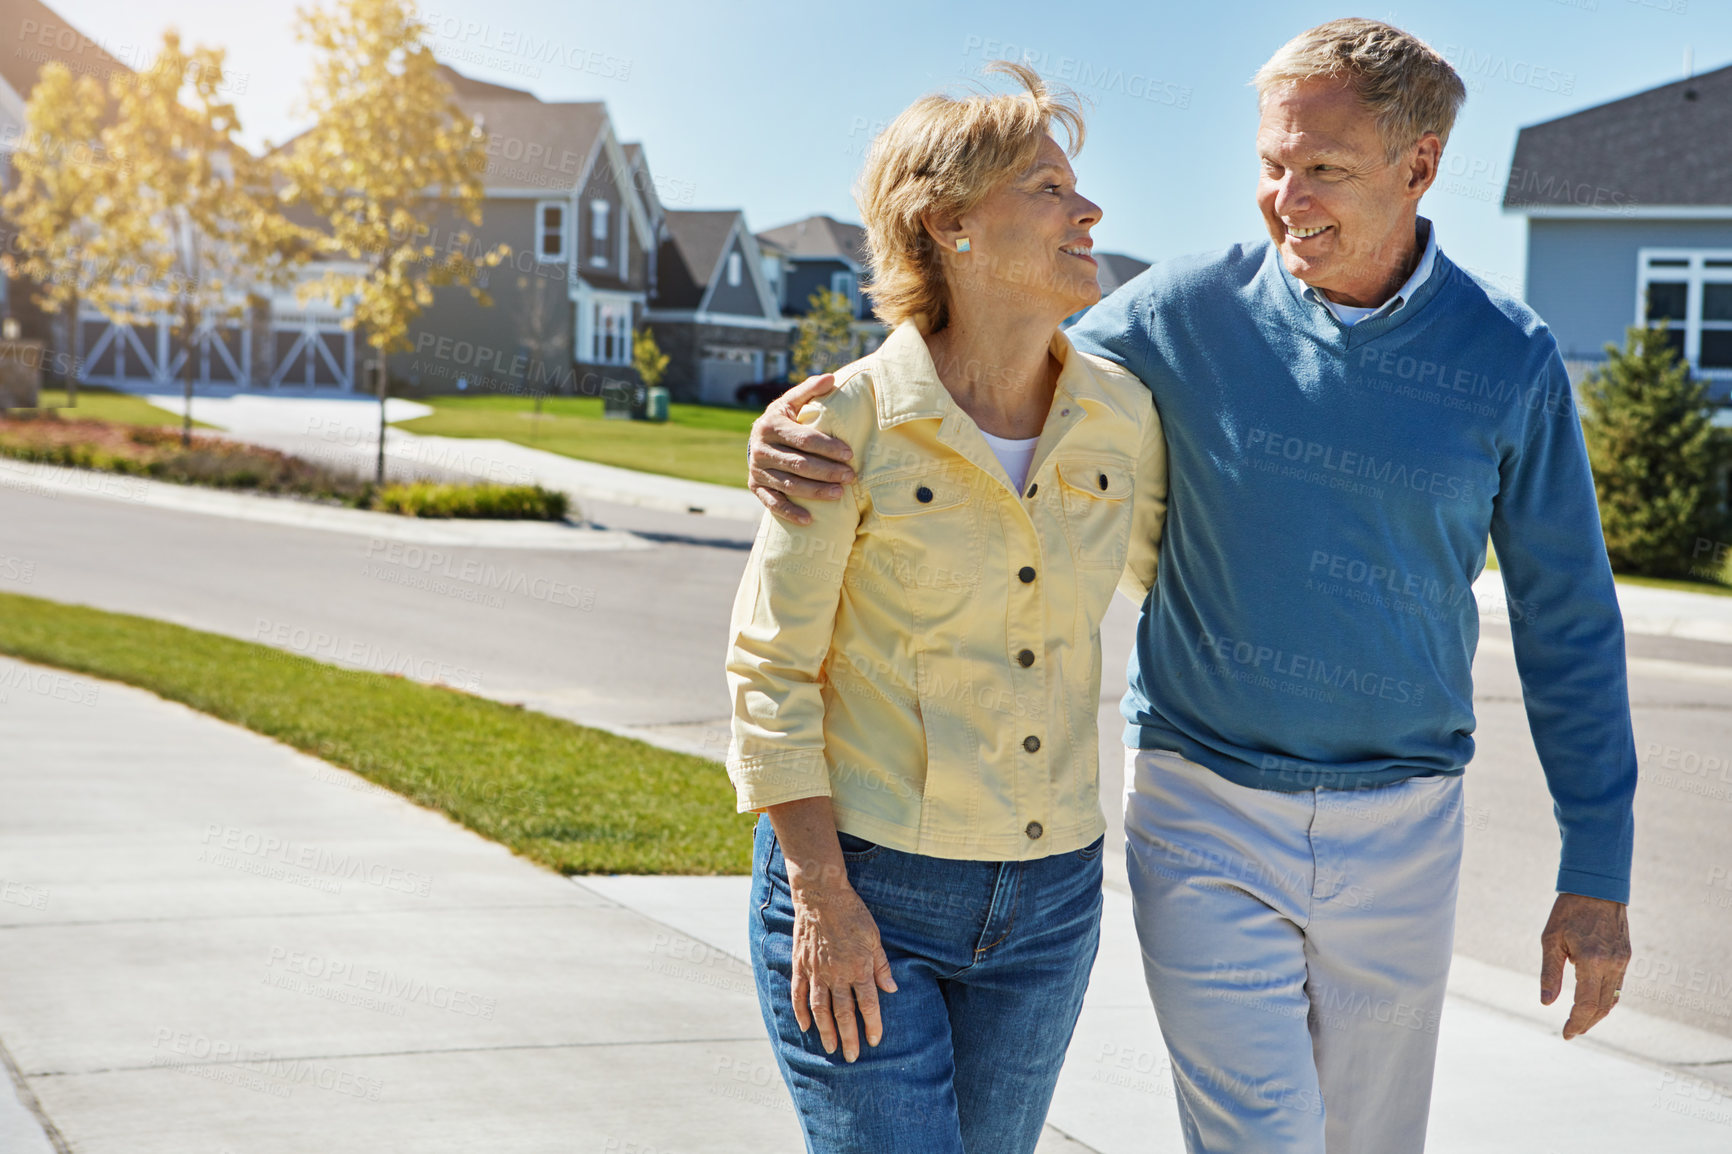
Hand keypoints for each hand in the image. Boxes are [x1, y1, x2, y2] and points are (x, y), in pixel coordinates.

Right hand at [748, 374, 854, 524]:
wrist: (756, 440)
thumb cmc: (783, 420)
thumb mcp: (792, 402)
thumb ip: (810, 390)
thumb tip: (831, 378)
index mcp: (771, 425)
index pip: (804, 439)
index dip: (828, 447)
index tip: (849, 454)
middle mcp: (760, 448)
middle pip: (799, 463)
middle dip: (827, 471)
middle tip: (850, 476)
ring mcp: (757, 470)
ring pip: (789, 484)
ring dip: (815, 492)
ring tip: (839, 494)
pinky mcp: (755, 486)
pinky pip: (773, 503)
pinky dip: (791, 512)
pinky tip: (810, 520)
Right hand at [789, 879, 896, 1061]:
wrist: (821, 896)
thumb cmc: (852, 914)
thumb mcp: (874, 937)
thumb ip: (881, 965)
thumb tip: (892, 989)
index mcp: (859, 968)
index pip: (868, 1005)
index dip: (872, 1025)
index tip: (874, 1041)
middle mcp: (837, 974)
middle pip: (843, 1013)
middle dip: (849, 1038)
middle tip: (852, 1057)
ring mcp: (816, 972)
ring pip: (820, 1009)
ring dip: (826, 1031)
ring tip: (831, 1048)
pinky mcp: (801, 966)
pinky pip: (798, 994)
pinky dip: (801, 1013)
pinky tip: (805, 1027)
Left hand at [1539, 892, 1630, 1039]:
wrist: (1597, 887)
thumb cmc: (1568, 911)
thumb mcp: (1551, 939)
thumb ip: (1550, 973)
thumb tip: (1547, 1004)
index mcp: (1591, 960)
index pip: (1587, 1003)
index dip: (1577, 1022)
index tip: (1566, 1034)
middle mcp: (1612, 964)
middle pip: (1603, 1007)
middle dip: (1587, 1023)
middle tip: (1571, 1033)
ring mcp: (1623, 961)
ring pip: (1613, 999)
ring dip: (1598, 1014)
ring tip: (1580, 1023)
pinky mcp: (1626, 957)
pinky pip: (1617, 986)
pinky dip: (1606, 999)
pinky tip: (1592, 1003)